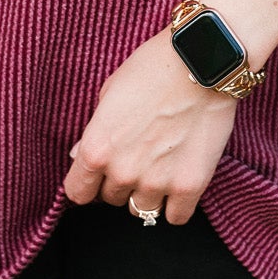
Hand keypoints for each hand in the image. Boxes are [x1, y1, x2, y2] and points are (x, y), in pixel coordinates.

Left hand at [64, 29, 237, 225]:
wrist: (200, 61)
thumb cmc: (151, 68)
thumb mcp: (109, 93)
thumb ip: (94, 132)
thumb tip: (80, 158)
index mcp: (96, 149)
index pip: (77, 193)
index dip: (86, 183)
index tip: (97, 175)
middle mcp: (123, 172)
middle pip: (111, 199)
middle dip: (120, 181)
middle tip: (137, 155)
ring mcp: (157, 182)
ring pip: (141, 211)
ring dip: (146, 194)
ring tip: (159, 166)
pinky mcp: (190, 186)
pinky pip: (175, 217)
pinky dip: (176, 204)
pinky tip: (178, 180)